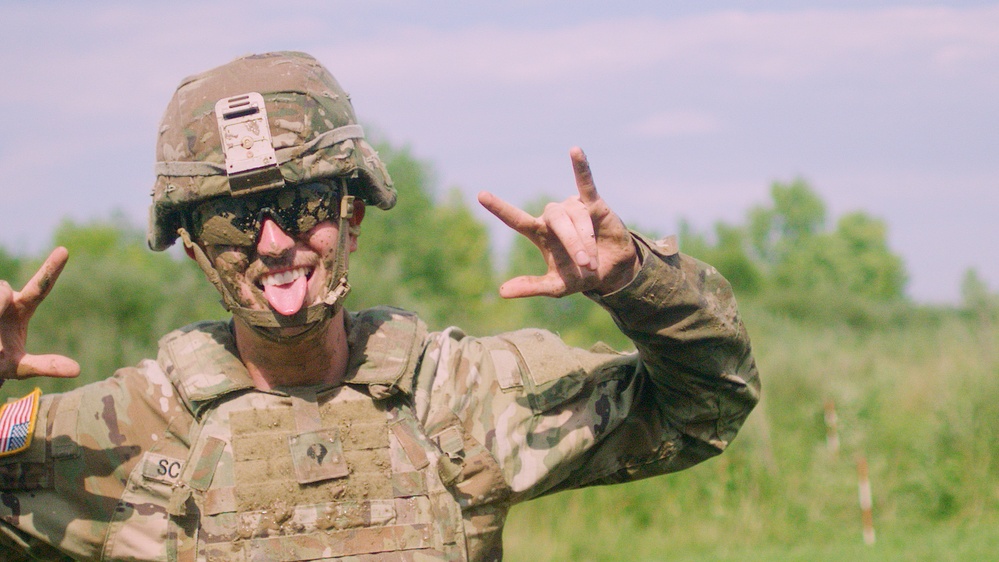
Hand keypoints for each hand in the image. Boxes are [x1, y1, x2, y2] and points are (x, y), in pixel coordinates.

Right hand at [0, 247, 79, 381]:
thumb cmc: (0, 362)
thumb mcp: (21, 367)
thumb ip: (46, 366)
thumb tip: (77, 370)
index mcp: (20, 309)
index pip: (40, 288)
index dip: (51, 269)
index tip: (65, 250)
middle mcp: (4, 302)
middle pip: (2, 290)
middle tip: (1, 317)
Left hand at [478, 147, 639, 298]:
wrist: (612, 271)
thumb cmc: (580, 277)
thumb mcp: (555, 286)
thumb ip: (530, 287)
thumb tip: (501, 292)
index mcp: (539, 234)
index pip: (515, 220)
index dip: (500, 208)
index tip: (481, 195)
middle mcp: (552, 218)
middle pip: (556, 221)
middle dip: (573, 243)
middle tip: (585, 265)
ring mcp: (571, 208)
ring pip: (575, 216)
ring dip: (586, 238)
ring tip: (594, 260)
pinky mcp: (593, 203)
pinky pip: (586, 183)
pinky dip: (581, 168)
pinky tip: (575, 151)